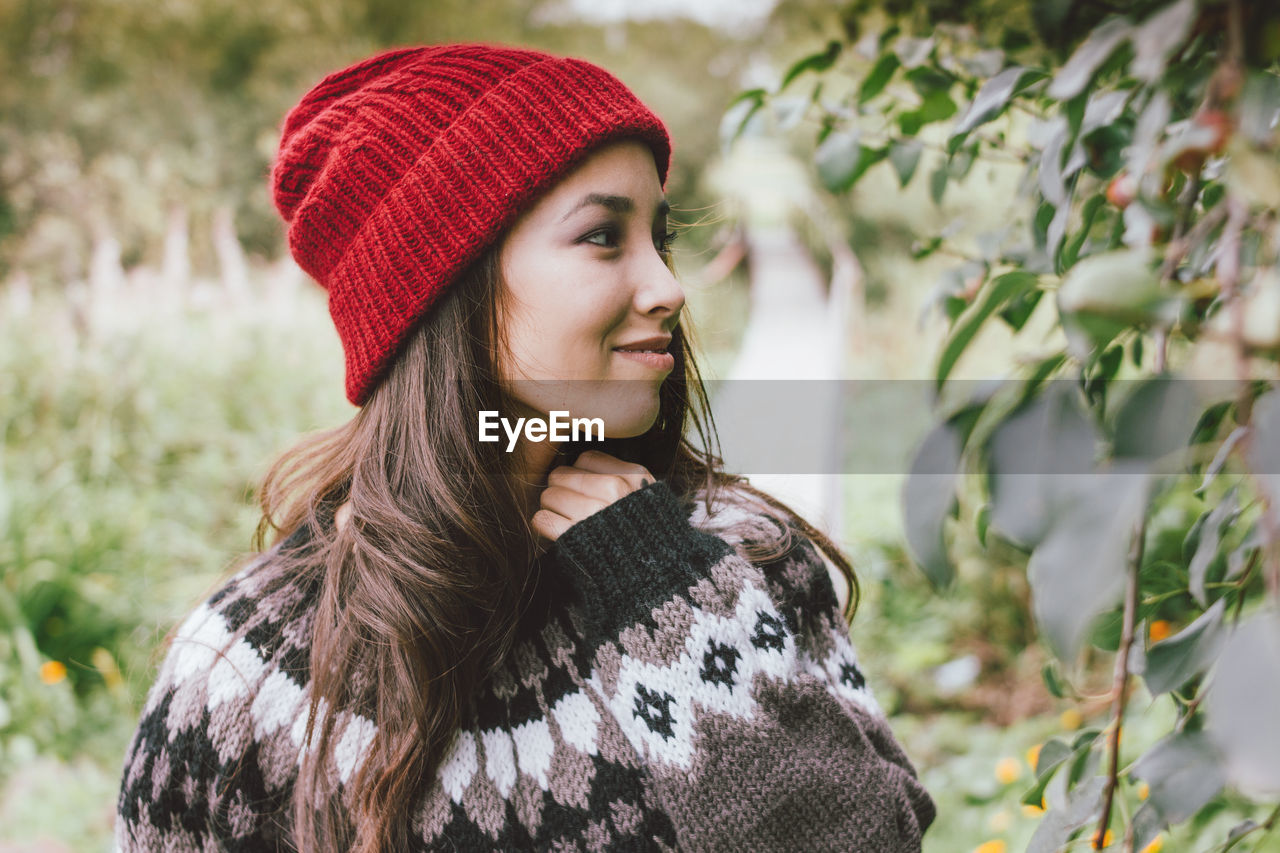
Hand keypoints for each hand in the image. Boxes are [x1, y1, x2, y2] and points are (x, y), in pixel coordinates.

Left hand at [532, 450, 655, 541]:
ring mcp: (594, 513)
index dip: (580, 475)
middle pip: (562, 475)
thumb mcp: (649, 498)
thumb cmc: (648, 538)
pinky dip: (545, 527)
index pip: (586, 459)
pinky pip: (542, 519)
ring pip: (549, 496)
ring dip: (553, 510)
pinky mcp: (574, 536)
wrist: (656, 577)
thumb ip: (623, 478)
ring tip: (567, 522)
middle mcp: (614, 490)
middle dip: (562, 490)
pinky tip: (558, 533)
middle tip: (571, 508)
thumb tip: (581, 467)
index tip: (586, 491)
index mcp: (632, 477)